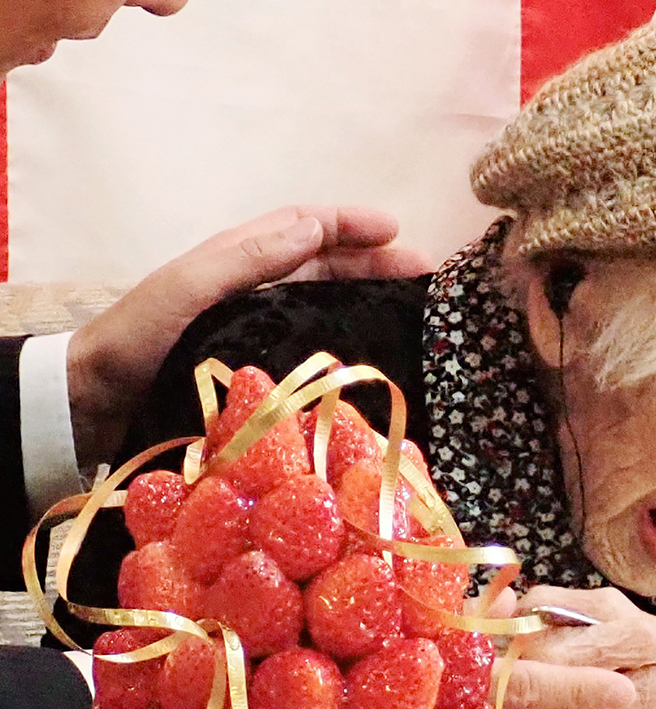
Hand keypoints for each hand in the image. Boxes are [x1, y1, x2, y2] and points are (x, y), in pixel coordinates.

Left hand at [66, 205, 433, 468]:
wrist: (94, 404)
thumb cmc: (135, 340)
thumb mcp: (185, 289)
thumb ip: (246, 258)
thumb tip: (314, 228)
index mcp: (240, 259)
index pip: (308, 228)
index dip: (353, 224)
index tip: (398, 232)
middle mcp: (256, 290)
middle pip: (329, 266)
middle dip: (379, 263)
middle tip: (428, 277)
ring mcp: (261, 329)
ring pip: (329, 304)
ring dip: (373, 300)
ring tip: (417, 312)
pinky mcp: (263, 367)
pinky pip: (316, 345)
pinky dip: (351, 340)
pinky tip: (377, 355)